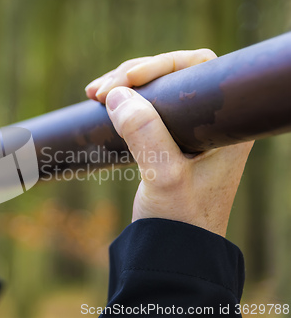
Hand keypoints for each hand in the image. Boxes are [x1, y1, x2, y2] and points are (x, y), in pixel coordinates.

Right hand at [86, 50, 252, 236]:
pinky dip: (124, 103)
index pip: (199, 68)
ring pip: (156, 92)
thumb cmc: (179, 221)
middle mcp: (209, 124)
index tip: (125, 79)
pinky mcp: (169, 143)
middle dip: (134, 74)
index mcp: (223, 125)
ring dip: (124, 87)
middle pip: (173, 76)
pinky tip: (103, 104)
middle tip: (99, 91)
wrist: (173, 253)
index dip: (162, 64)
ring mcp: (188, 133)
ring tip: (94, 95)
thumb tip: (116, 93)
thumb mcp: (163, 176)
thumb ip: (144, 134)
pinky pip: (146, 110)